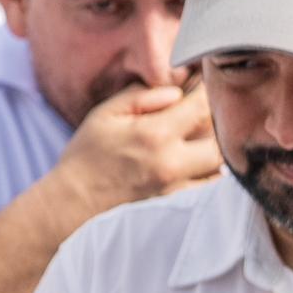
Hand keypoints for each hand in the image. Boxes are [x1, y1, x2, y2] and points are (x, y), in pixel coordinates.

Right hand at [51, 81, 219, 213]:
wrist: (71, 206)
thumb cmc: (86, 157)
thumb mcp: (105, 115)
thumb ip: (142, 97)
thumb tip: (177, 91)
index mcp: (155, 134)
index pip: (203, 106)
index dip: (210, 92)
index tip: (205, 87)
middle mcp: (172, 162)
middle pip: (221, 138)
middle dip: (217, 123)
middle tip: (204, 115)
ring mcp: (177, 188)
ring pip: (220, 165)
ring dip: (215, 149)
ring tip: (198, 139)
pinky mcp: (177, 206)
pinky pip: (209, 187)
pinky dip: (209, 173)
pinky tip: (194, 164)